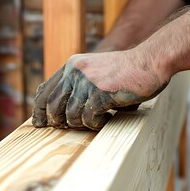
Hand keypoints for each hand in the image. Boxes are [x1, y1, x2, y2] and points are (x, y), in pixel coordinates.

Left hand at [32, 50, 170, 129]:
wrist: (150, 61)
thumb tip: (65, 112)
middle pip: (52, 105)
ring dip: (82, 123)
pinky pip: (89, 118)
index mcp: (72, 66)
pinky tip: (107, 119)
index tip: (40, 123)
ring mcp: (87, 82)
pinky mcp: (101, 93)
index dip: (39, 109)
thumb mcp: (97, 72)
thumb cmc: (127, 71)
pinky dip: (96, 124)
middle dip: (56, 121)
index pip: (44, 90)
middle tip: (65, 128)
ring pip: (70, 115)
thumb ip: (81, 85)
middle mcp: (75, 72)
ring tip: (96, 119)